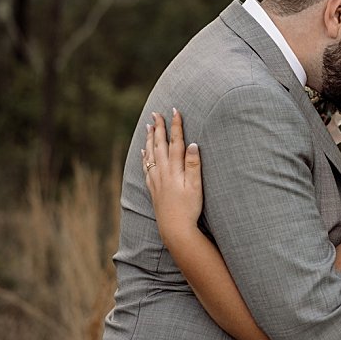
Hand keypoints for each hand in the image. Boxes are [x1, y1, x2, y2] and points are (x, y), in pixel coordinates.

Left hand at [143, 109, 204, 242]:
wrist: (174, 228)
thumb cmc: (189, 208)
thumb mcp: (196, 187)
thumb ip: (193, 165)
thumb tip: (193, 144)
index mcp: (174, 170)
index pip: (175, 142)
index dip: (176, 126)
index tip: (175, 111)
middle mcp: (163, 172)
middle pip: (160, 145)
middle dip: (159, 128)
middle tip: (157, 113)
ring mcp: (156, 180)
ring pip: (150, 154)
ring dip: (150, 139)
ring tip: (149, 126)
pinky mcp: (153, 188)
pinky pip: (146, 167)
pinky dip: (145, 156)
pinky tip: (144, 151)